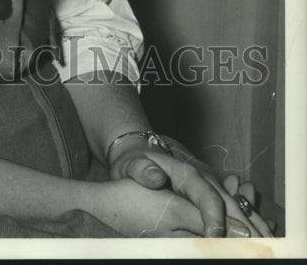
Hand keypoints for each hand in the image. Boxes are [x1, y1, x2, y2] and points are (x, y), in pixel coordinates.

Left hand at [109, 137, 270, 237]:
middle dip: (242, 228)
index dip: (214, 218)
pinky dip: (249, 221)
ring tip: (265, 245)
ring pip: (237, 206)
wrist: (141, 147)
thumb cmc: (135, 161)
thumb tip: (155, 177)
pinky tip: (262, 235)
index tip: (214, 238)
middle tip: (252, 250)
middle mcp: (205, 179)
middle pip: (229, 204)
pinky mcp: (214, 192)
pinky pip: (235, 207)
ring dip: (252, 225)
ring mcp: (212, 185)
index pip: (207, 197)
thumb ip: (142, 171)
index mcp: (187, 174)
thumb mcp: (131, 164)